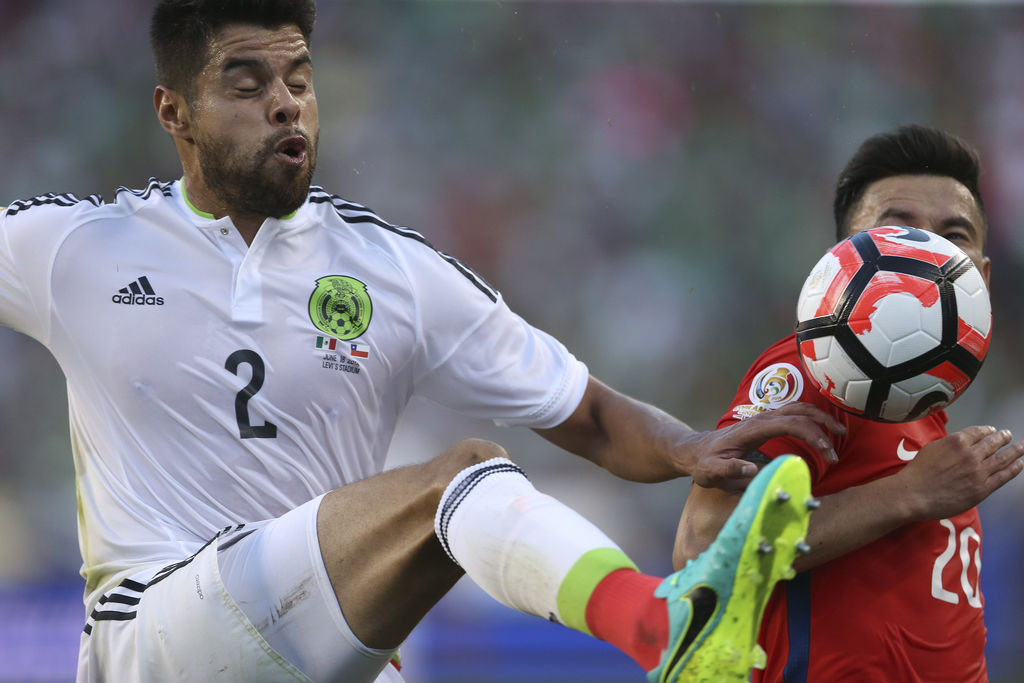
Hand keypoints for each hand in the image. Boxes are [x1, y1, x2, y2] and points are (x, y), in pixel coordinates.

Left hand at [684, 402, 844, 491]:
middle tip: (836, 449)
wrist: (695, 451)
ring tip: (839, 434)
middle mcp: (761, 419)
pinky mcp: (766, 423)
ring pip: (799, 408)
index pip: (789, 424)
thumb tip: (751, 469)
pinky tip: (822, 431)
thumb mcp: (712, 471)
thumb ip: (730, 471)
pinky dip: (812, 419)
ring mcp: (764, 419)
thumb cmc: (705, 463)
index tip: (826, 452)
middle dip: (823, 426)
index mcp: (752, 429)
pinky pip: (794, 414)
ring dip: (821, 419)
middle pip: (799, 411)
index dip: (811, 435)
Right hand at [898, 425, 1023, 520]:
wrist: (914, 494)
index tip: (992, 430)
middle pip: (994, 443)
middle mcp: (971, 454)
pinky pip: (1003, 476)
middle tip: (1009, 435)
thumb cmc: (918, 473)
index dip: (988, 430)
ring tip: (1021, 447)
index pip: (978, 432)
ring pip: (1003, 458)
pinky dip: (1014, 469)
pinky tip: (1019, 464)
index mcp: (956, 441)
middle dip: (1004, 437)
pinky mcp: (982, 489)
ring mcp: (978, 472)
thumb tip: (960, 444)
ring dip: (1015, 451)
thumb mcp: (932, 448)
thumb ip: (949, 444)